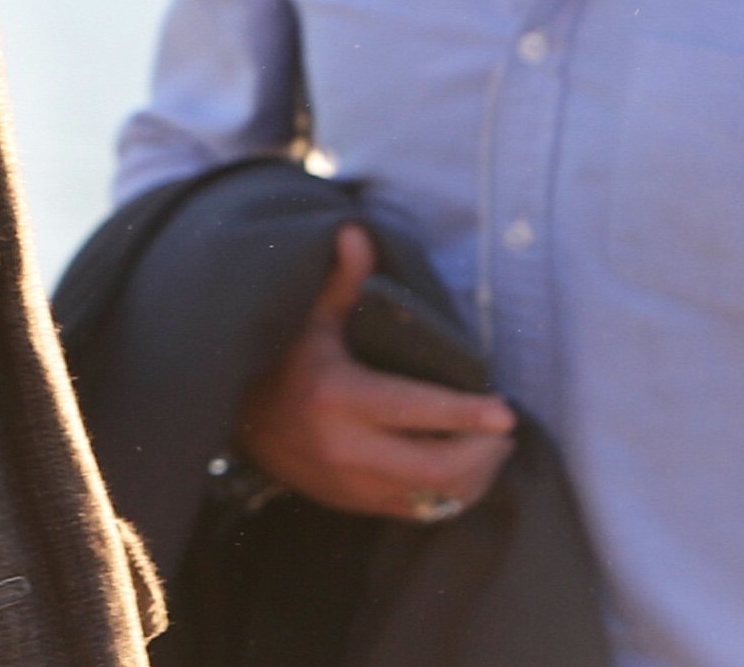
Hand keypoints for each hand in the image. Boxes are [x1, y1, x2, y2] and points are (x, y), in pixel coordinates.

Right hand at [235, 224, 515, 521]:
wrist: (236, 419)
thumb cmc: (281, 360)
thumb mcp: (307, 318)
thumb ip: (340, 280)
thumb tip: (356, 231)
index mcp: (338, 398)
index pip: (415, 411)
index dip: (466, 414)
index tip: (506, 410)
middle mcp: (345, 448)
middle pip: (435, 467)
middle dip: (482, 452)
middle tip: (506, 429)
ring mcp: (350, 483)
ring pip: (431, 497)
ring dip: (473, 478)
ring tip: (493, 450)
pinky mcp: (352, 504)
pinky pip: (414, 511)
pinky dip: (448, 496)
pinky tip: (464, 473)